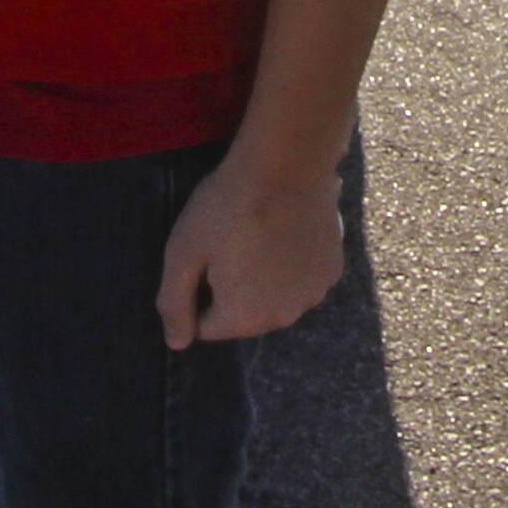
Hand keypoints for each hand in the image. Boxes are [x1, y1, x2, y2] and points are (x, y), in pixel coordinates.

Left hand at [154, 148, 345, 344]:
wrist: (287, 163)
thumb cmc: (227, 206)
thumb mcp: (182, 251)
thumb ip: (173, 303)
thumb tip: (177, 343)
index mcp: (244, 318)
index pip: (206, 327)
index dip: (198, 291)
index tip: (204, 255)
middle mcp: (283, 318)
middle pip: (244, 316)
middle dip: (232, 290)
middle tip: (231, 243)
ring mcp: (313, 294)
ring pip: (275, 298)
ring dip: (265, 280)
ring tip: (260, 235)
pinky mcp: (333, 270)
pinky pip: (302, 279)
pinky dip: (294, 265)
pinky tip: (288, 231)